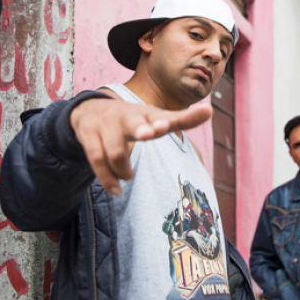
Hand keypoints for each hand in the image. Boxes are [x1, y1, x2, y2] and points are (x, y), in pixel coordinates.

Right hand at [70, 99, 212, 195]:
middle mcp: (126, 116)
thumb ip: (180, 119)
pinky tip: (116, 190)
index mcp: (146, 113)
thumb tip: (210, 110)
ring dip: (123, 170)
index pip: (161, 115)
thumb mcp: (154, 116)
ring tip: (130, 177)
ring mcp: (106, 124)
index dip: (166, 120)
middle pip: (133, 122)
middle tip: (149, 134)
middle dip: (141, 128)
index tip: (171, 124)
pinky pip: (97, 159)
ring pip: (114, 150)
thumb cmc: (131, 118)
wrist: (89, 109)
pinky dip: (107, 178)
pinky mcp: (89, 135)